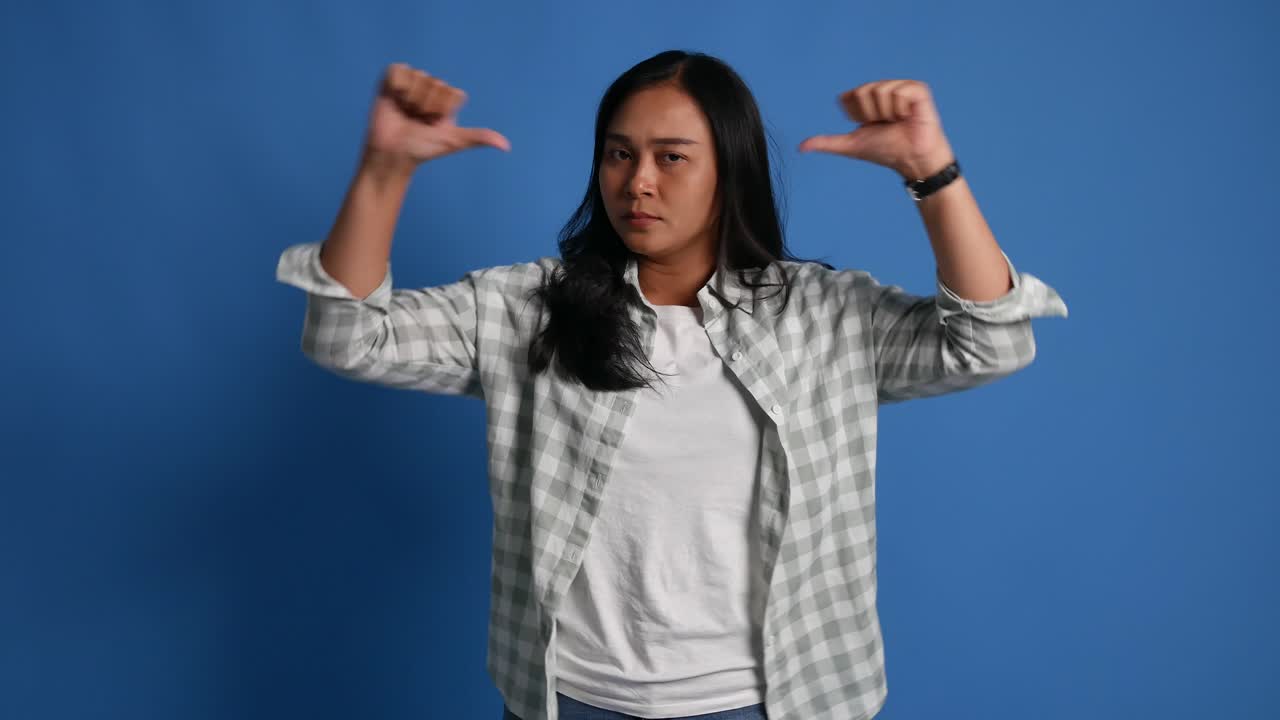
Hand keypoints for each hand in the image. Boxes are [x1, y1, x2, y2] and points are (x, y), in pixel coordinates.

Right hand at [362, 62, 510, 171]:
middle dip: (425, 105)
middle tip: (417, 120)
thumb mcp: (453, 141)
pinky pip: (398, 69)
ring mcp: (413, 83)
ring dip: (410, 98)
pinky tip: (393, 99)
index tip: (435, 124)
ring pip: (418, 75)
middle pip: (436, 83)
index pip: (453, 92)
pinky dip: (395, 85)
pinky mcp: (392, 79)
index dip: (443, 108)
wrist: (391, 153)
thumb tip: (507, 147)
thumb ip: (479, 138)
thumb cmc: (422, 149)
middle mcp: (432, 89)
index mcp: (448, 101)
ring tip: (405, 112)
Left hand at [798, 79, 953, 178]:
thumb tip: (800, 147)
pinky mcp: (917, 89)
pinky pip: (897, 91)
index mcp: (866, 98)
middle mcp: (881, 89)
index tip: (869, 126)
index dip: (856, 115)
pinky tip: (909, 116)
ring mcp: (900, 87)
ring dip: (886, 113)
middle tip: (885, 124)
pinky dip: (901, 109)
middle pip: (861, 92)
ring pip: (878, 90)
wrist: (911, 159)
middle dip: (870, 114)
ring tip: (898, 121)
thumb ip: (827, 143)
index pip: (848, 97)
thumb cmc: (885, 151)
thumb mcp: (851, 145)